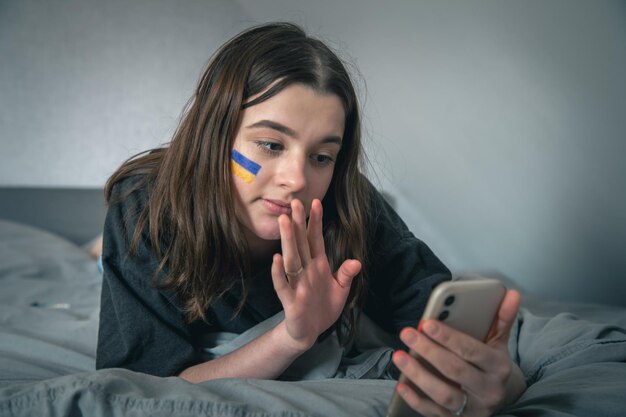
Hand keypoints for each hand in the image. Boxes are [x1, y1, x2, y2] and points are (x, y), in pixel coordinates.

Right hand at [271, 198, 360, 350]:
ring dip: (288, 240)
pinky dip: (279, 273)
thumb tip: (357, 261)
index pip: (316, 239)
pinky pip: (283, 285)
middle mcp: (306, 271)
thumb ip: (345, 274)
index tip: (315, 202)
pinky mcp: (290, 300)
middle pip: (301, 243)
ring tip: (285, 221)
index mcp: (318, 266)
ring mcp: (297, 284)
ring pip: (291, 258)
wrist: (310, 333)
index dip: (316, 222)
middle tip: (295, 202)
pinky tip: (277, 259)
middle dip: (299, 223)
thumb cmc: (323, 308)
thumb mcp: (340, 291)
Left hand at [392, 290, 525, 416]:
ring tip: (399, 356)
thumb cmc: (490, 364)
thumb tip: (511, 293)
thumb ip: (502, 319)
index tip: (427, 324)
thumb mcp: (498, 343)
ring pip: (444, 394)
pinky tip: (401, 385)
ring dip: (418, 375)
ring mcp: (472, 409)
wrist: (497, 399)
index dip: (449, 338)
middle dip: (428, 350)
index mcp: (498, 367)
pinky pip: (433, 413)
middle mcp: (488, 390)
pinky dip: (416, 400)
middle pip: (455, 370)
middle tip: (407, 333)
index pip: (472, 351)